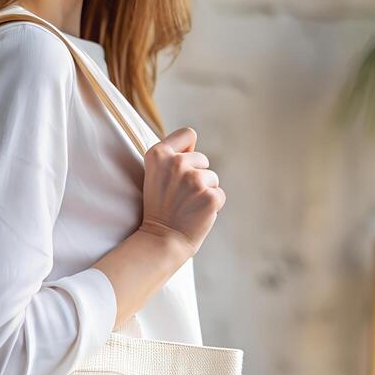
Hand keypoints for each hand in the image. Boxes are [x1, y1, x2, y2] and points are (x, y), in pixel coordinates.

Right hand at [137, 126, 225, 256]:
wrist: (161, 240)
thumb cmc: (159, 209)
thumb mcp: (155, 175)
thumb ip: (171, 157)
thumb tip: (193, 147)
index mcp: (158, 154)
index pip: (187, 134)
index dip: (187, 150)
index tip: (180, 167)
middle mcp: (176, 163)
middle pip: (202, 158)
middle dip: (196, 175)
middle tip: (179, 196)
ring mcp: (194, 180)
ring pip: (212, 177)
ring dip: (204, 191)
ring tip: (187, 206)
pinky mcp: (210, 196)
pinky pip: (219, 194)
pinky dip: (212, 206)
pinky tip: (196, 214)